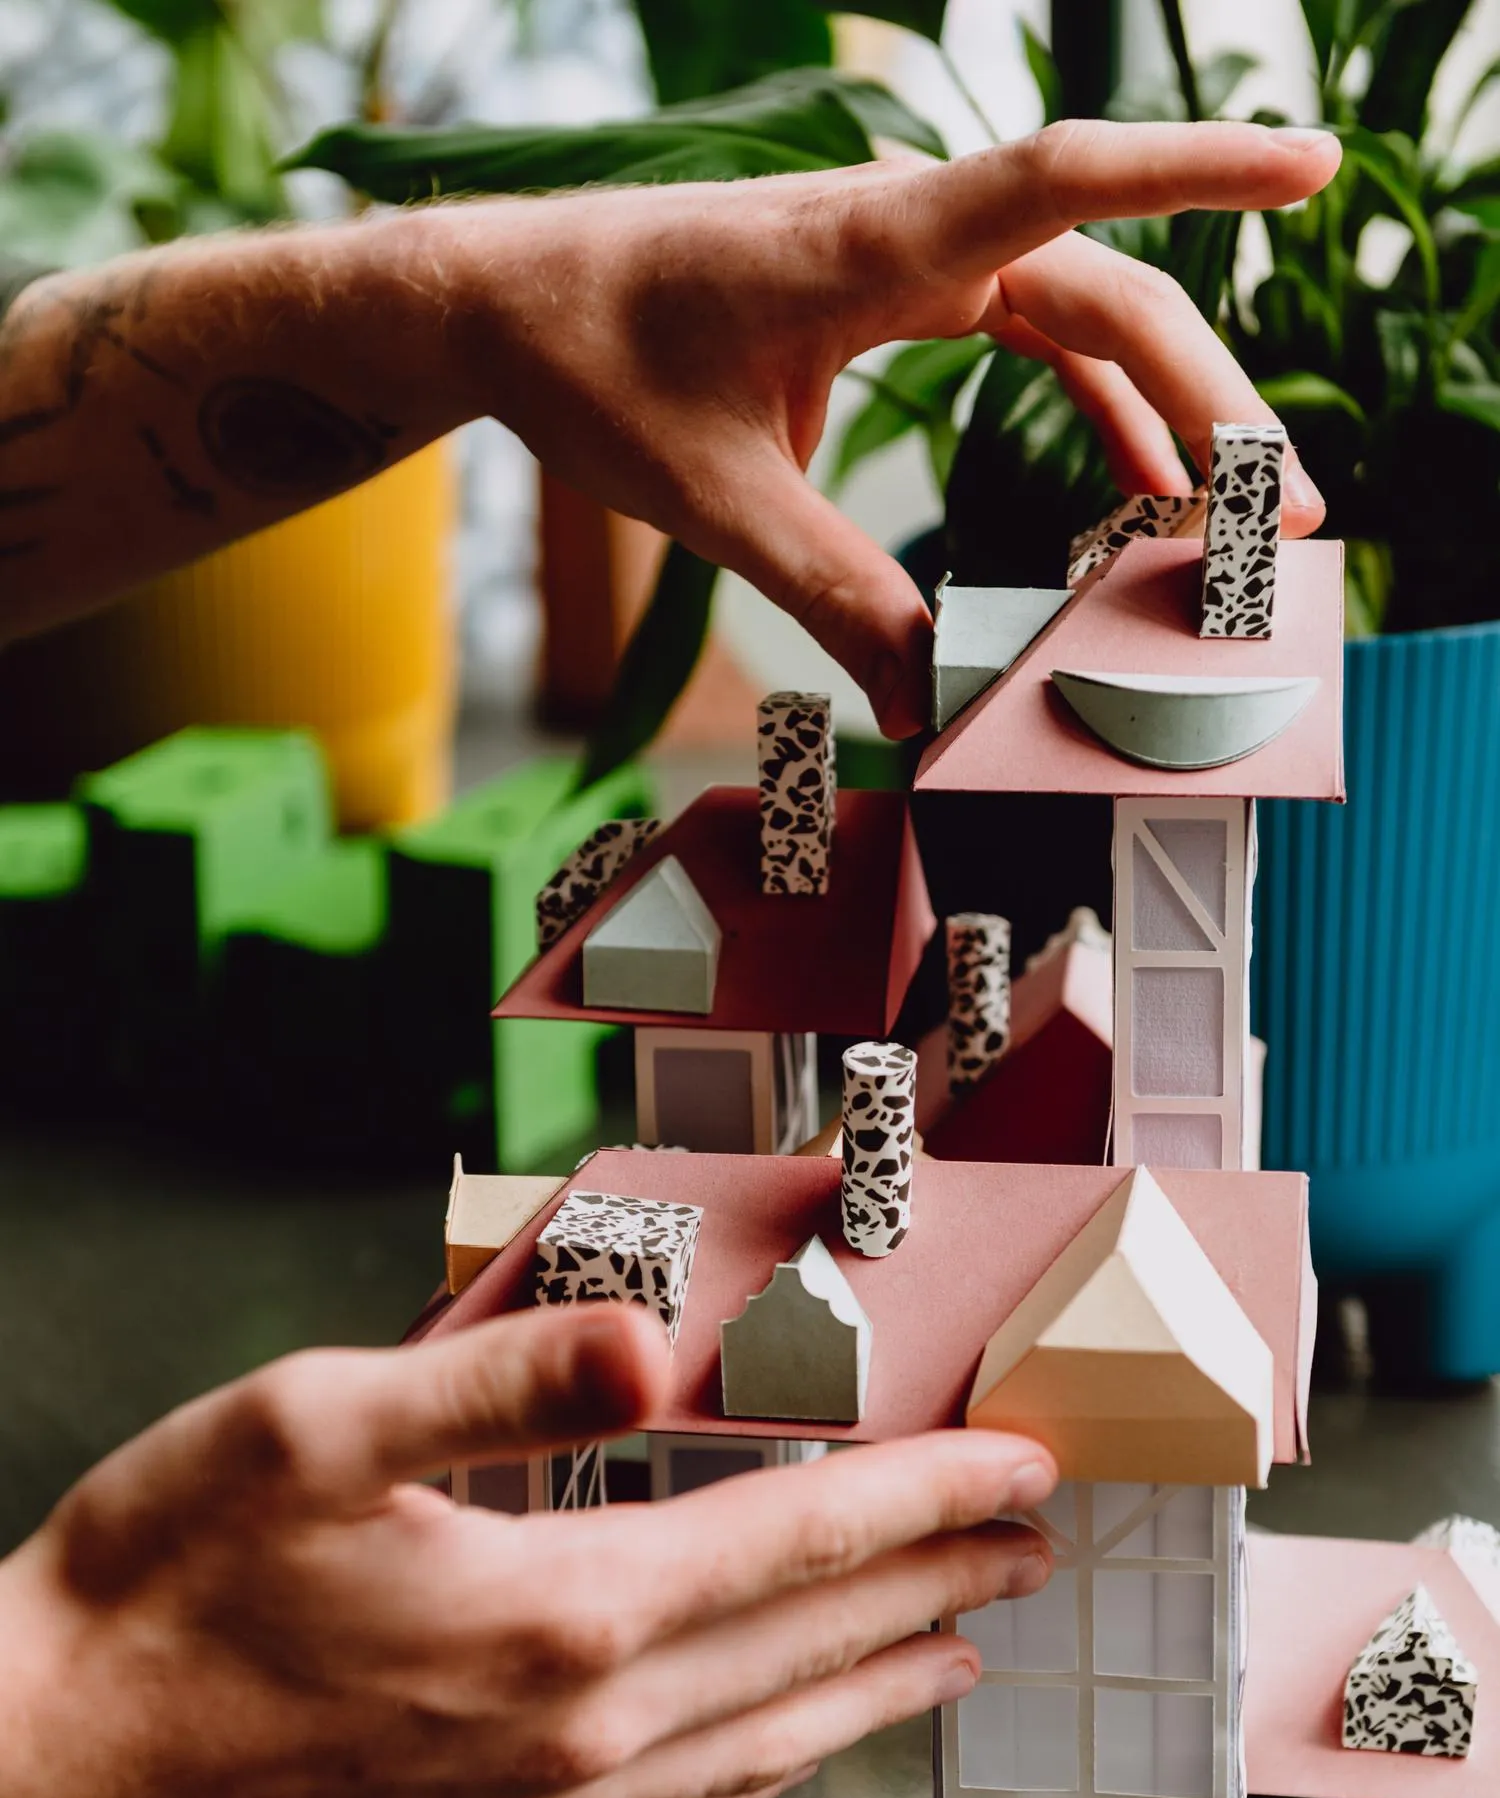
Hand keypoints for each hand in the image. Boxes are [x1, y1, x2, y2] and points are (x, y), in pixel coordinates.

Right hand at [0, 1304, 1054, 1797]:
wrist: (52, 1751)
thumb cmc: (169, 1579)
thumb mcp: (315, 1426)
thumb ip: (501, 1376)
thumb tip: (648, 1340)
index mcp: (557, 1614)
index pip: (800, 1538)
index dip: (925, 1493)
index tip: (1021, 1463)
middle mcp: (578, 1729)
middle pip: (812, 1640)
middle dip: (941, 1579)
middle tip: (1035, 1538)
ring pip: (772, 1738)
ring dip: (881, 1678)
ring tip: (963, 1644)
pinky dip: (780, 1763)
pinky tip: (798, 1746)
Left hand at [455, 118, 1341, 734]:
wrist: (506, 305)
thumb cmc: (592, 368)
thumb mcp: (716, 504)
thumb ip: (834, 600)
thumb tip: (922, 711)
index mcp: (870, 247)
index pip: (1068, 182)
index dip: (1203, 173)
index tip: (1315, 165)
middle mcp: (908, 231)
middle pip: (1110, 292)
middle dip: (1210, 406)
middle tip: (1291, 519)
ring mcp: (907, 258)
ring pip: (1081, 317)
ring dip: (1161, 414)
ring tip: (1228, 524)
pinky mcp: (891, 292)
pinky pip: (1028, 336)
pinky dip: (1087, 409)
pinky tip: (1131, 491)